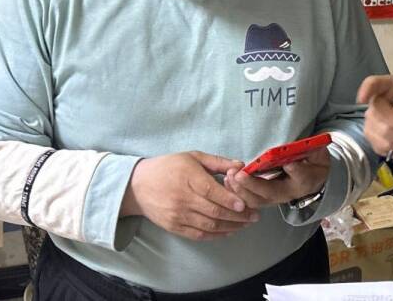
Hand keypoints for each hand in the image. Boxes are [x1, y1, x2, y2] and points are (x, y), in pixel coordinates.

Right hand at [120, 151, 258, 240]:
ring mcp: (178, 215)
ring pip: (209, 226)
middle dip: (237, 216)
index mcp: (188, 177)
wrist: (137, 186)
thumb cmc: (168, 167)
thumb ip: (218, 162)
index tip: (245, 205)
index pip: (212, 192)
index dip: (230, 200)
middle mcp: (183, 198)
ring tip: (245, 225)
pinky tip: (228, 232)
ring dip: (230, 227)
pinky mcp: (174, 227)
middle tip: (254, 217)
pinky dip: (215, 236)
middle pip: (214, 211)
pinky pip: (198, 235)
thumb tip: (241, 166)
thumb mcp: (192, 157)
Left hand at [224, 147, 329, 208]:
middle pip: (271, 192)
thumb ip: (309, 148)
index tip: (289, 164)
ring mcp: (275, 199)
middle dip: (253, 185)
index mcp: (305, 179)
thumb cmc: (312, 163)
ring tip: (230, 177)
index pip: (301, 176)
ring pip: (256, 200)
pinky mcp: (264, 200)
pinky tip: (227, 181)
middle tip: (240, 174)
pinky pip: (249, 201)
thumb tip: (301, 142)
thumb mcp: (316, 153)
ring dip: (241, 190)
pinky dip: (236, 193)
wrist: (312, 180)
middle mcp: (289, 192)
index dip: (296, 170)